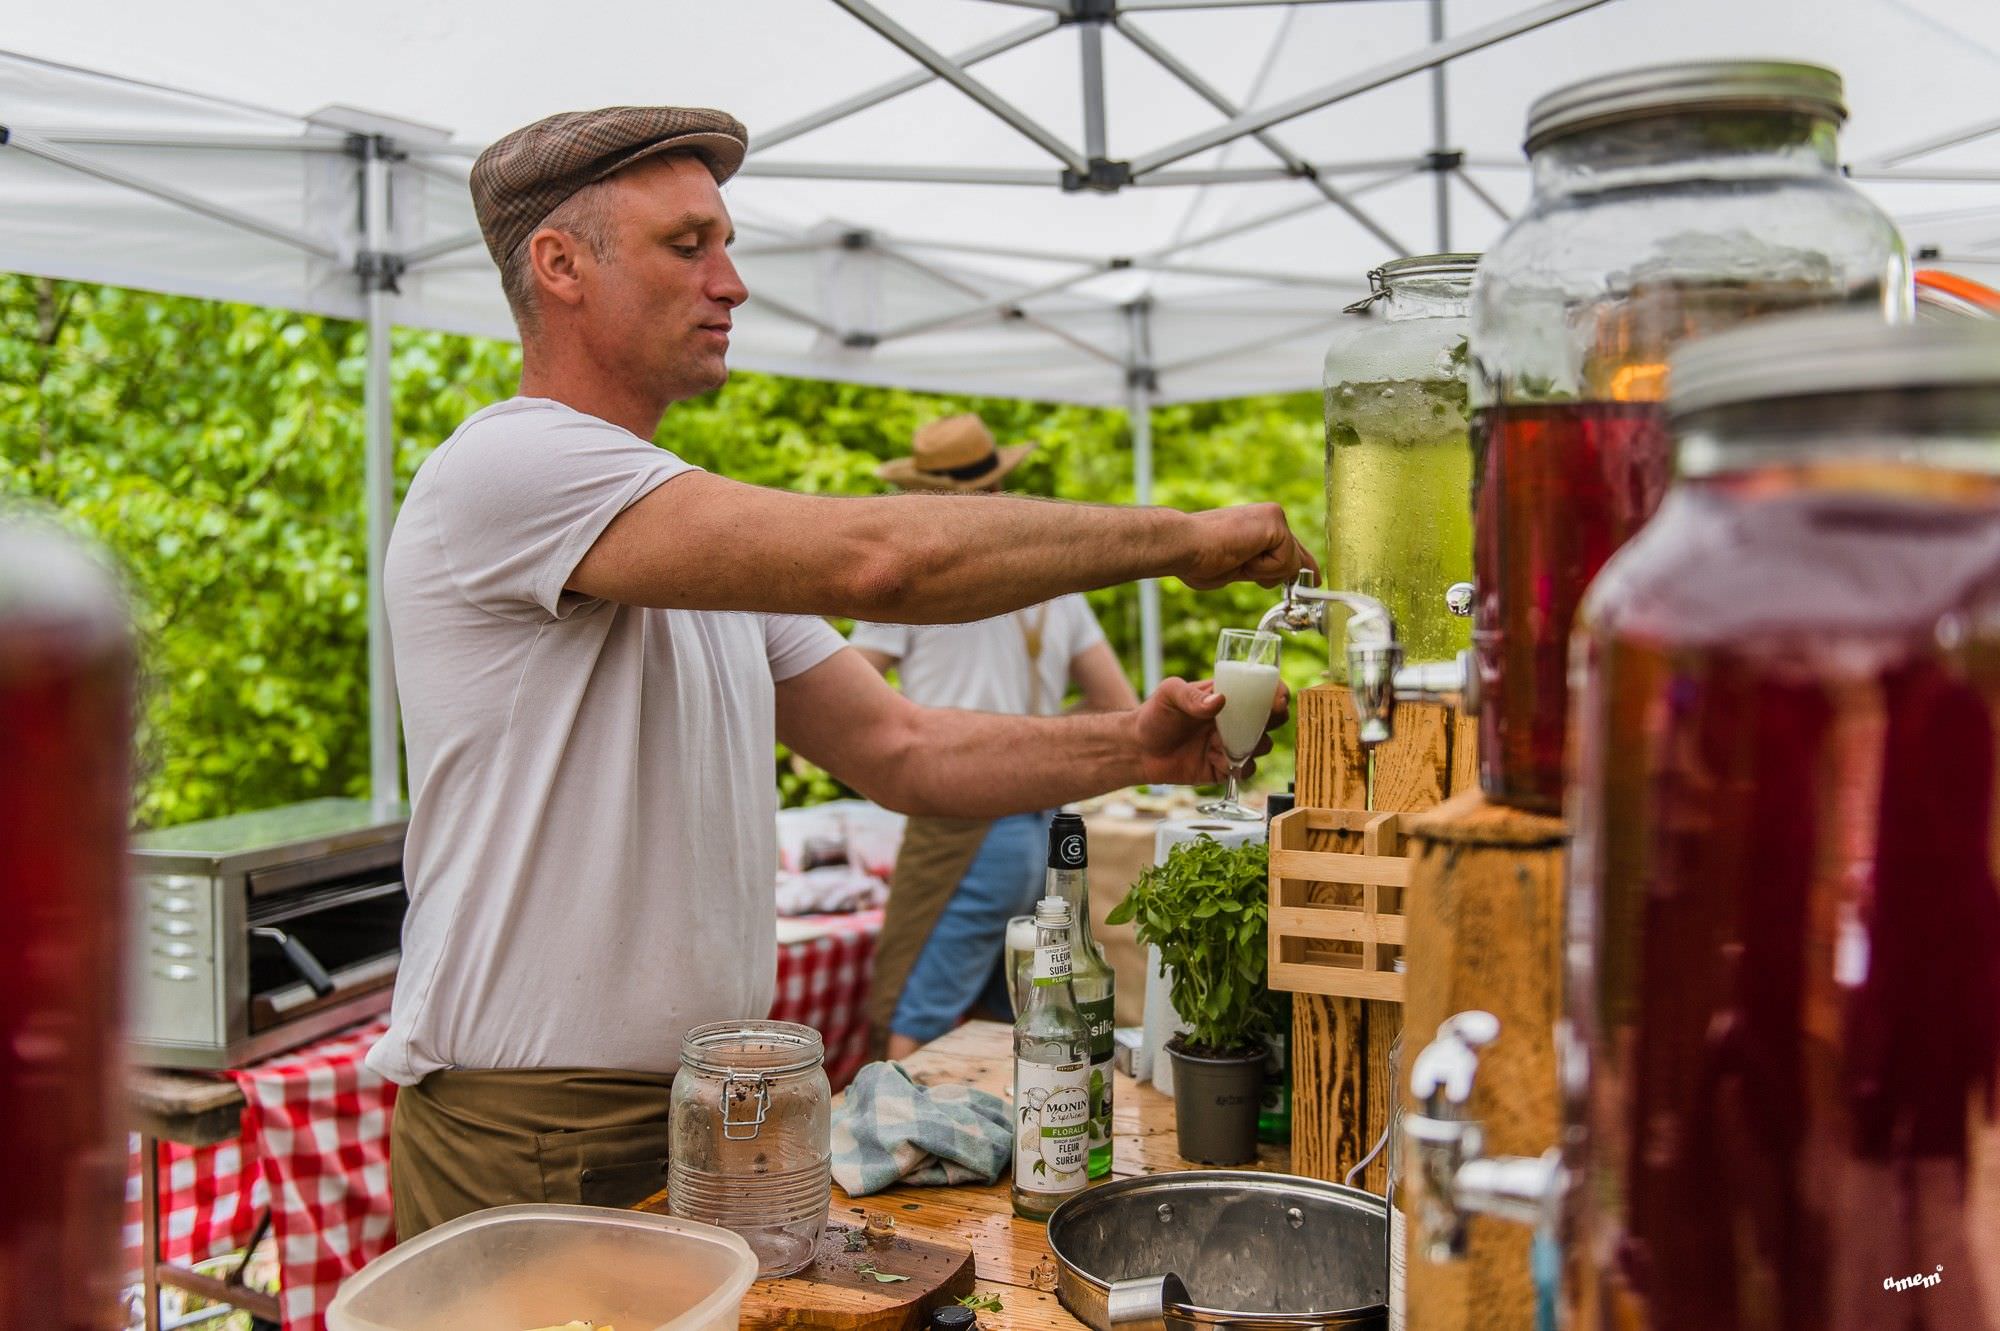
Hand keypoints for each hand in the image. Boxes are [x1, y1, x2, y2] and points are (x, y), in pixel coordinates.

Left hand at [1133, 676, 1291, 786]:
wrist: (1138, 750)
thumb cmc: (1154, 715)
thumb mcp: (1169, 694)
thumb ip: (1191, 696)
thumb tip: (1219, 700)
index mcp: (1228, 696)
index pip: (1263, 691)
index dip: (1277, 694)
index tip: (1277, 700)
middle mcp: (1235, 720)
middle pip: (1272, 719)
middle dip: (1273, 721)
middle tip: (1257, 725)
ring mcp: (1232, 744)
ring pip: (1263, 746)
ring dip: (1252, 745)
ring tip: (1221, 743)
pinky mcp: (1225, 768)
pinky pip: (1246, 769)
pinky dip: (1238, 766)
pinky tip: (1215, 760)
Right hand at [1179, 504, 1318, 590]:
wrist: (1183, 545)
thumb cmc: (1198, 559)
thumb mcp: (1239, 568)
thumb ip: (1263, 570)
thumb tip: (1287, 578)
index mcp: (1261, 525)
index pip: (1291, 548)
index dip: (1303, 567)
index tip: (1314, 581)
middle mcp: (1272, 516)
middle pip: (1297, 557)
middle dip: (1286, 574)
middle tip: (1256, 571)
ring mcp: (1275, 517)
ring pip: (1290, 563)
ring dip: (1264, 572)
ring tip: (1236, 559)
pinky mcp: (1276, 523)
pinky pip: (1284, 562)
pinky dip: (1263, 568)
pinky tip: (1241, 555)